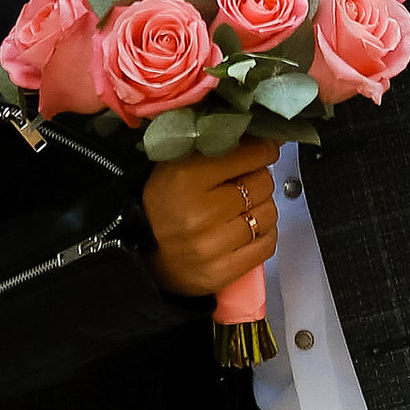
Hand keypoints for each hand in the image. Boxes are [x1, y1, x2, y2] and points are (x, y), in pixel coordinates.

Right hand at [143, 148, 278, 298]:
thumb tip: (263, 136)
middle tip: (246, 181)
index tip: (265, 149)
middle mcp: (200, 214)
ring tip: (245, 206)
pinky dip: (264, 234)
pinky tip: (250, 228)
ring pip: (268, 214)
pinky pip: (266, 245)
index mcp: (186, 179)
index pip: (247, 155)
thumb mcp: (177, 164)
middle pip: (261, 184)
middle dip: (259, 179)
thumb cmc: (163, 203)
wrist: (141, 253)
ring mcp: (212, 247)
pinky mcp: (222, 272)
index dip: (262, 150)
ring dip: (262, 207)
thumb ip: (215, 146)